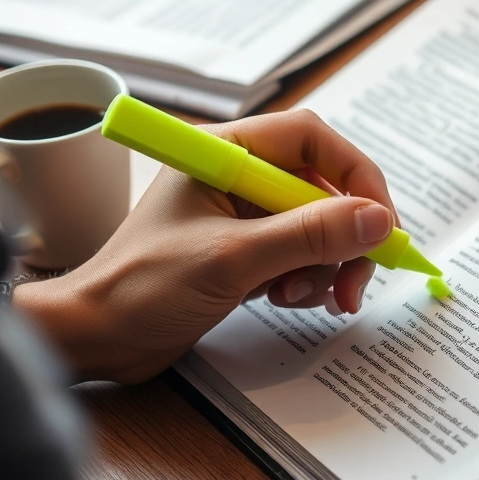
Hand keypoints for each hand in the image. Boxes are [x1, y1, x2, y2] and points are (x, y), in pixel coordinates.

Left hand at [13, 109, 398, 383]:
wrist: (97, 338)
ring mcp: (244, 215)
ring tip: (295, 296)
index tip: (381, 224)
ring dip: (324, 265)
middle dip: (345, 237)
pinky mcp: (247, 250)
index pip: (314, 141)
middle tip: (353, 284)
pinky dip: (306, 279)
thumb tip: (377, 219)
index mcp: (228, 152)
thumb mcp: (234, 258)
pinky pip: (301, 254)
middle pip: (325, 189)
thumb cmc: (144, 287)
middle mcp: (240, 176)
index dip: (357, 177)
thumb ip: (309, 235)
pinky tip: (281, 299)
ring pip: (319, 227)